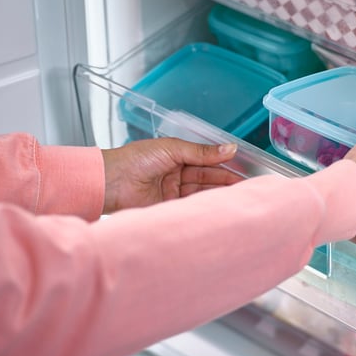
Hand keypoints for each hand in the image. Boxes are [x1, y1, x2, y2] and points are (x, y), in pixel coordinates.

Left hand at [101, 138, 241, 213]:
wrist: (110, 182)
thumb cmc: (133, 159)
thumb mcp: (172, 149)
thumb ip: (202, 151)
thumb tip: (230, 147)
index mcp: (177, 157)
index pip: (206, 161)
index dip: (224, 165)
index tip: (243, 169)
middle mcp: (177, 175)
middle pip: (207, 178)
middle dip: (226, 181)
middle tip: (246, 186)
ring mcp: (173, 192)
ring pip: (202, 192)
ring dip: (218, 194)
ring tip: (237, 196)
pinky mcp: (169, 208)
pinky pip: (191, 207)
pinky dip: (205, 206)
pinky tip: (218, 205)